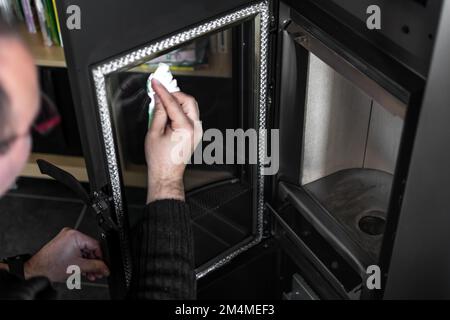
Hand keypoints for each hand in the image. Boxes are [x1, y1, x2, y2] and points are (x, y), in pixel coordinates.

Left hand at [24, 228, 109, 281]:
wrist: (36, 271)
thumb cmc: (51, 267)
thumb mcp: (79, 267)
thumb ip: (96, 266)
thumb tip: (105, 268)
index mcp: (75, 235)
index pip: (96, 245)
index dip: (101, 258)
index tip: (104, 266)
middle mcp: (70, 234)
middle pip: (90, 249)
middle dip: (94, 263)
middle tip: (98, 271)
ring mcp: (66, 239)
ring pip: (83, 251)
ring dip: (88, 264)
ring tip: (91, 273)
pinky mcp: (63, 244)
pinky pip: (76, 251)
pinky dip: (80, 260)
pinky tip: (84, 270)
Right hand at [145, 79, 201, 202]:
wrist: (166, 174)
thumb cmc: (160, 160)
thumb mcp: (154, 132)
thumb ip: (158, 112)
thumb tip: (159, 99)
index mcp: (185, 128)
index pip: (173, 102)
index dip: (162, 91)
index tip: (156, 83)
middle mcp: (195, 128)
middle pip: (188, 100)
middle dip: (173, 94)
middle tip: (160, 93)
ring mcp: (197, 131)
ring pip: (190, 106)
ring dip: (177, 102)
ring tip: (162, 103)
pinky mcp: (195, 133)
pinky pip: (190, 115)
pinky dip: (180, 110)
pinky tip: (169, 112)